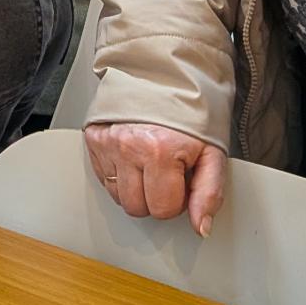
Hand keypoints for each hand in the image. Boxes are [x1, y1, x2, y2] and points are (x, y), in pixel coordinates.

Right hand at [83, 122, 226, 235]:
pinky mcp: (93, 139)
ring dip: (136, 188)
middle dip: (155, 197)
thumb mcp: (212, 153)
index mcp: (160, 151)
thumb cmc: (190, 114)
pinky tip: (134, 158)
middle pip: (137, 208)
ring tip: (150, 165)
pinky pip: (104, 179)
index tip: (182, 180)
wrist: (165, 78)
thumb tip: (201, 227)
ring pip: (118, 197)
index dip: (178, 199)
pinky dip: (120, 175)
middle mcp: (129, 147)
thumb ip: (209, 193)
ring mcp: (107, 143)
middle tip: (167, 174)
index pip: (164, 209)